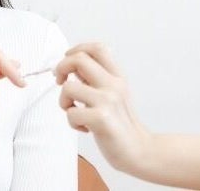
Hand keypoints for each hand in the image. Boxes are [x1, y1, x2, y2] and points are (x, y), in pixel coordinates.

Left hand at [54, 42, 152, 172]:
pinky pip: (71, 112)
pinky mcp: (101, 118)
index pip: (97, 48)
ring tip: (75, 112)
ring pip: (68, 87)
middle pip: (79, 59)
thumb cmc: (120, 124)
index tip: (68, 63)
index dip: (77, 49)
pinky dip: (72, 122)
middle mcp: (114, 85)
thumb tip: (71, 65)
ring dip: (64, 102)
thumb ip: (94, 79)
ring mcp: (108, 100)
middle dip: (61, 68)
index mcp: (117, 77)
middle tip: (60, 82)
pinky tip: (85, 128)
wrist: (139, 151)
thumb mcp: (112, 94)